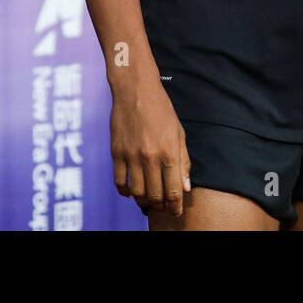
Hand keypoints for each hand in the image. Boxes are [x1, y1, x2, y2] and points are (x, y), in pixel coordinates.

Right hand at [110, 79, 191, 215]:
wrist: (136, 90)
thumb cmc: (162, 110)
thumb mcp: (179, 133)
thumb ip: (183, 161)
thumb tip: (185, 187)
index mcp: (169, 152)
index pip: (173, 190)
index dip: (175, 206)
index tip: (176, 212)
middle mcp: (150, 157)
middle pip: (155, 195)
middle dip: (161, 206)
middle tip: (163, 207)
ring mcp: (131, 156)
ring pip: (137, 192)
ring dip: (144, 202)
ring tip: (148, 201)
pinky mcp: (116, 153)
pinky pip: (119, 182)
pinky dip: (125, 192)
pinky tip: (131, 192)